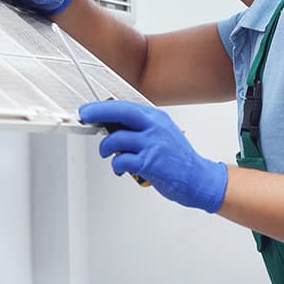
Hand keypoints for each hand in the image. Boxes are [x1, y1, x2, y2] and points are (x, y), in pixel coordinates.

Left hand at [79, 100, 227, 213]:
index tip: (89, 109)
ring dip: (106, 148)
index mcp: (156, 118)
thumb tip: (111, 126)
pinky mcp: (151, 163)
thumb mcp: (162, 135)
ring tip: (107, 154)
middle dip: (98, 113)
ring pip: (118, 138)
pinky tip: (120, 168)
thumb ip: (140, 129)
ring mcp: (153, 144)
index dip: (103, 106)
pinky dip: (116, 165)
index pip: (125, 106)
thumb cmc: (178, 159)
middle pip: (121, 112)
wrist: (198, 178)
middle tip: (85, 117)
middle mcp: (155, 127)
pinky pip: (122, 160)